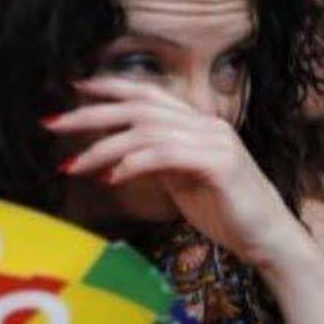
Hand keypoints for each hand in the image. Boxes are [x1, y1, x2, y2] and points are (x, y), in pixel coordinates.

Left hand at [46, 78, 298, 267]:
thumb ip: (159, 161)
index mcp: (201, 124)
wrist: (269, 238)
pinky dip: (133, 164)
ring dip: (103, 147)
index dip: (110, 86)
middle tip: (53, 124)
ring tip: (74, 165)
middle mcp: (209, 125)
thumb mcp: (185, 180)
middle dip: (91, 114)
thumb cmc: (228, 213)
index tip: (72, 88)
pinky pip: (165, 156)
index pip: (150, 93)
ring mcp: (217, 142)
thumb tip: (119, 154)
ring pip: (147, 131)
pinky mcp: (219, 164)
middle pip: (140, 107)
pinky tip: (112, 179)